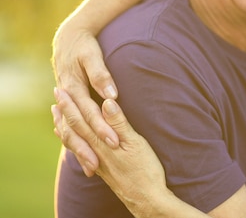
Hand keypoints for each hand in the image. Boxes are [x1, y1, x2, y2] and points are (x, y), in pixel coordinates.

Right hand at [52, 22, 119, 174]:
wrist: (68, 38)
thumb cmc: (84, 46)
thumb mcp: (92, 57)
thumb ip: (102, 75)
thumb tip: (111, 94)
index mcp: (74, 88)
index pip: (90, 113)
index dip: (101, 128)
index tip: (114, 143)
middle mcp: (69, 98)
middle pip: (79, 128)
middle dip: (88, 148)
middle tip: (99, 167)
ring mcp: (67, 102)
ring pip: (72, 131)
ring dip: (80, 150)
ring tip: (91, 168)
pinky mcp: (70, 102)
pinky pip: (70, 127)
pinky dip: (76, 141)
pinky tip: (82, 154)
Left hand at [53, 88, 173, 215]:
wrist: (146, 199)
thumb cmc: (145, 170)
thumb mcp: (136, 143)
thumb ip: (119, 123)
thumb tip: (106, 102)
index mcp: (102, 143)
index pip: (81, 119)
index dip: (70, 104)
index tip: (61, 89)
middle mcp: (94, 152)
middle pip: (74, 128)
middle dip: (64, 110)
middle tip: (57, 93)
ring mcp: (97, 161)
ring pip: (74, 141)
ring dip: (65, 125)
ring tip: (58, 114)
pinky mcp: (101, 169)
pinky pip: (80, 151)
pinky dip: (73, 142)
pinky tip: (73, 140)